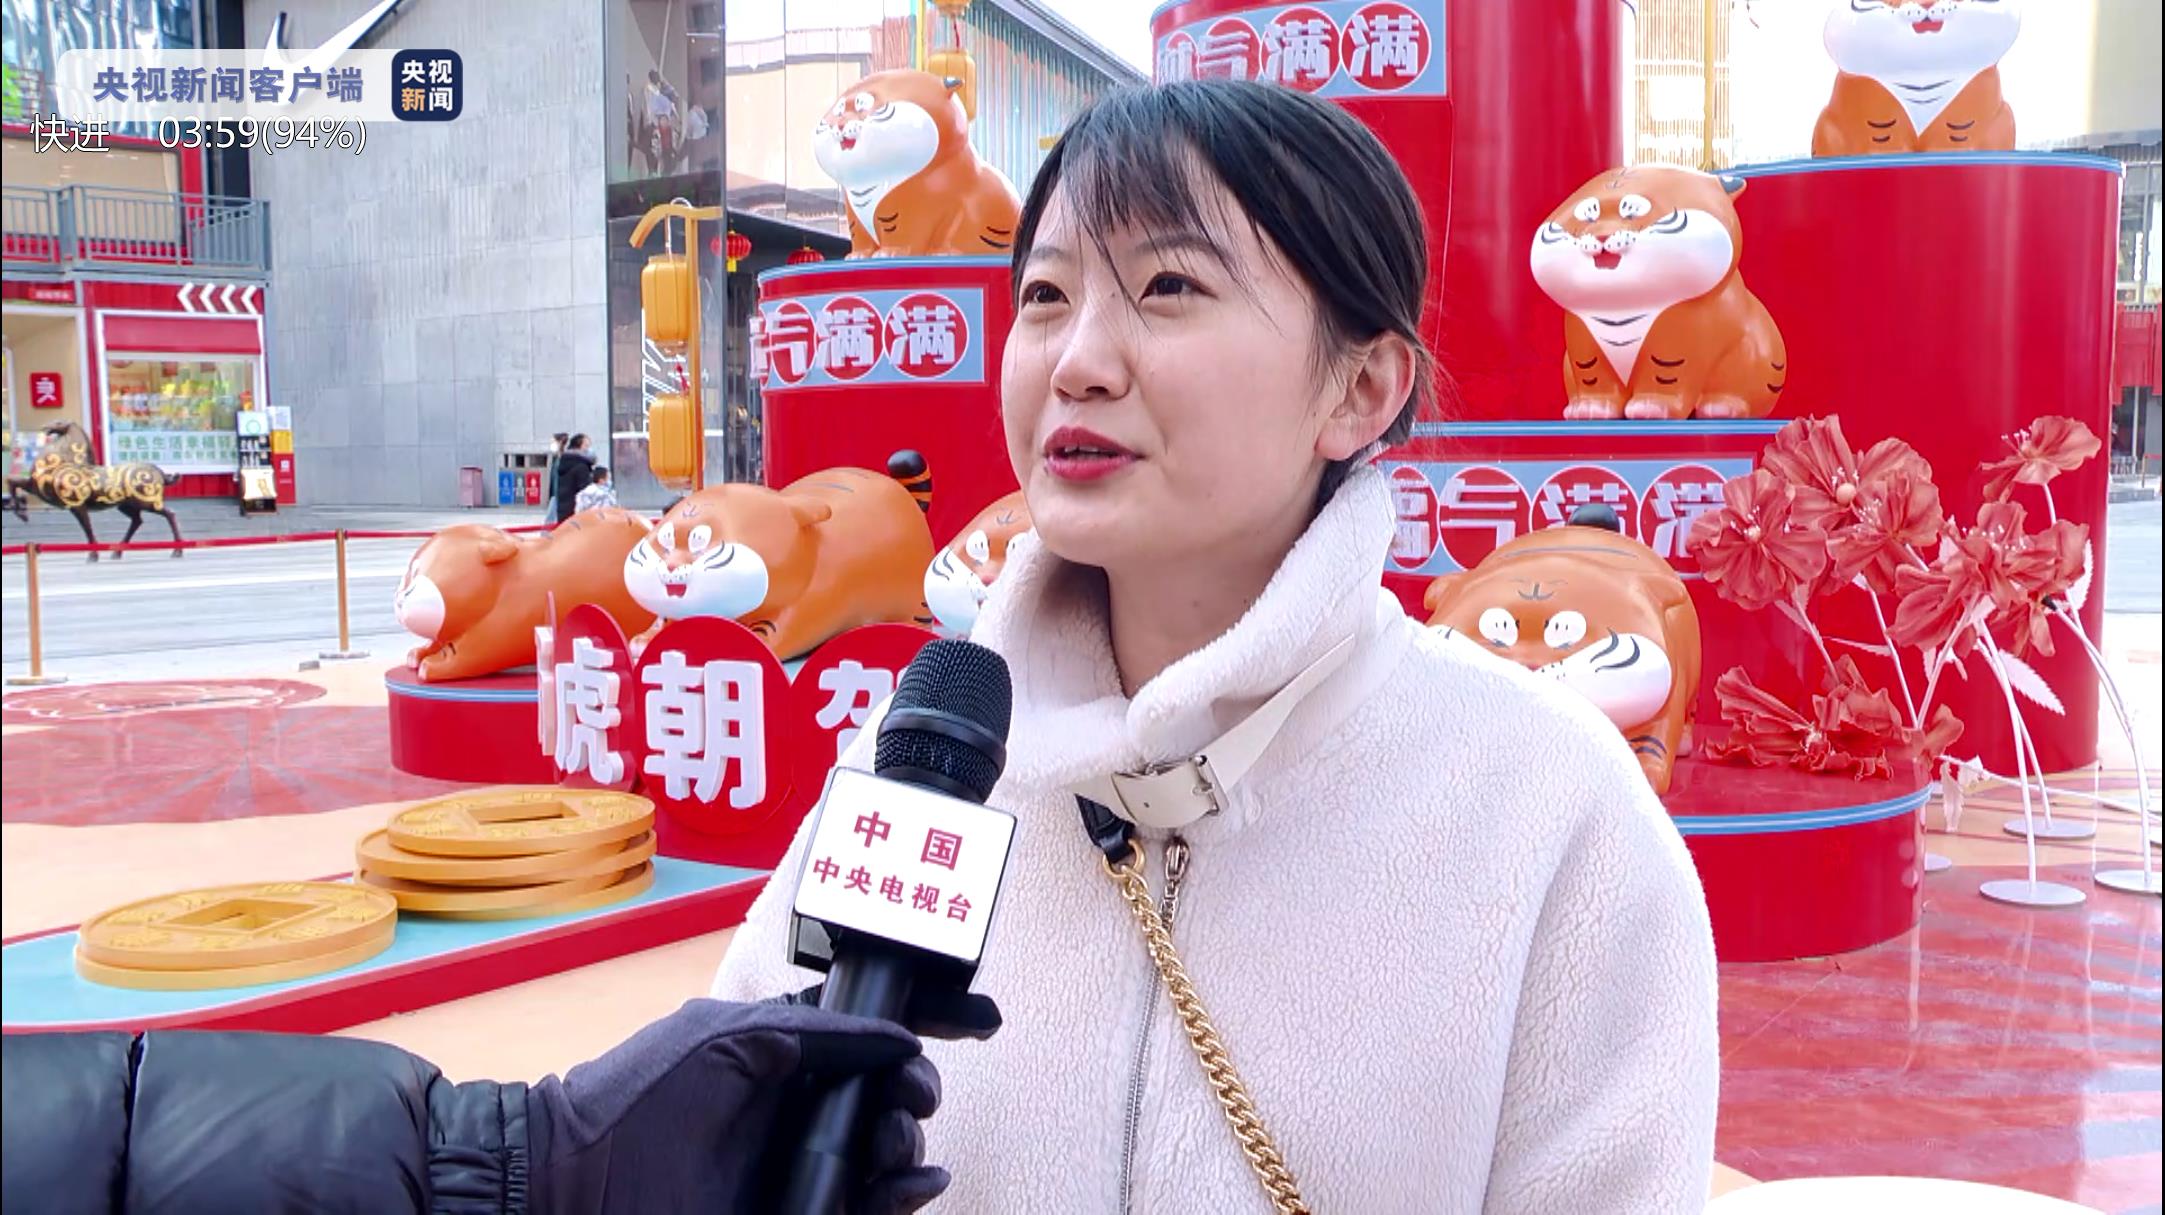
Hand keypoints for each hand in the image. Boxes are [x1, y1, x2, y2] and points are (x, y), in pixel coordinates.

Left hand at [529, 994, 998, 1214]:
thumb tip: (896, 1039)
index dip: (928, 1019)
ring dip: (907, 1145)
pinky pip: (870, 1208)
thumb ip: (815, 1030)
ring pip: (889, 1155)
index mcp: (782, 1054)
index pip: (871, 1031)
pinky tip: (909, 1185)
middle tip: (914, 1097)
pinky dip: (902, 1195)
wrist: (570, 1184)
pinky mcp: (797, 1211)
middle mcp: (797, 1109)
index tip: (978, 1020)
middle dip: (918, 1091)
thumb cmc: (637, 1098)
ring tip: (892, 1149)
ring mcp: (797, 1167)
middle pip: (891, 1095)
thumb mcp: (726, 1039)